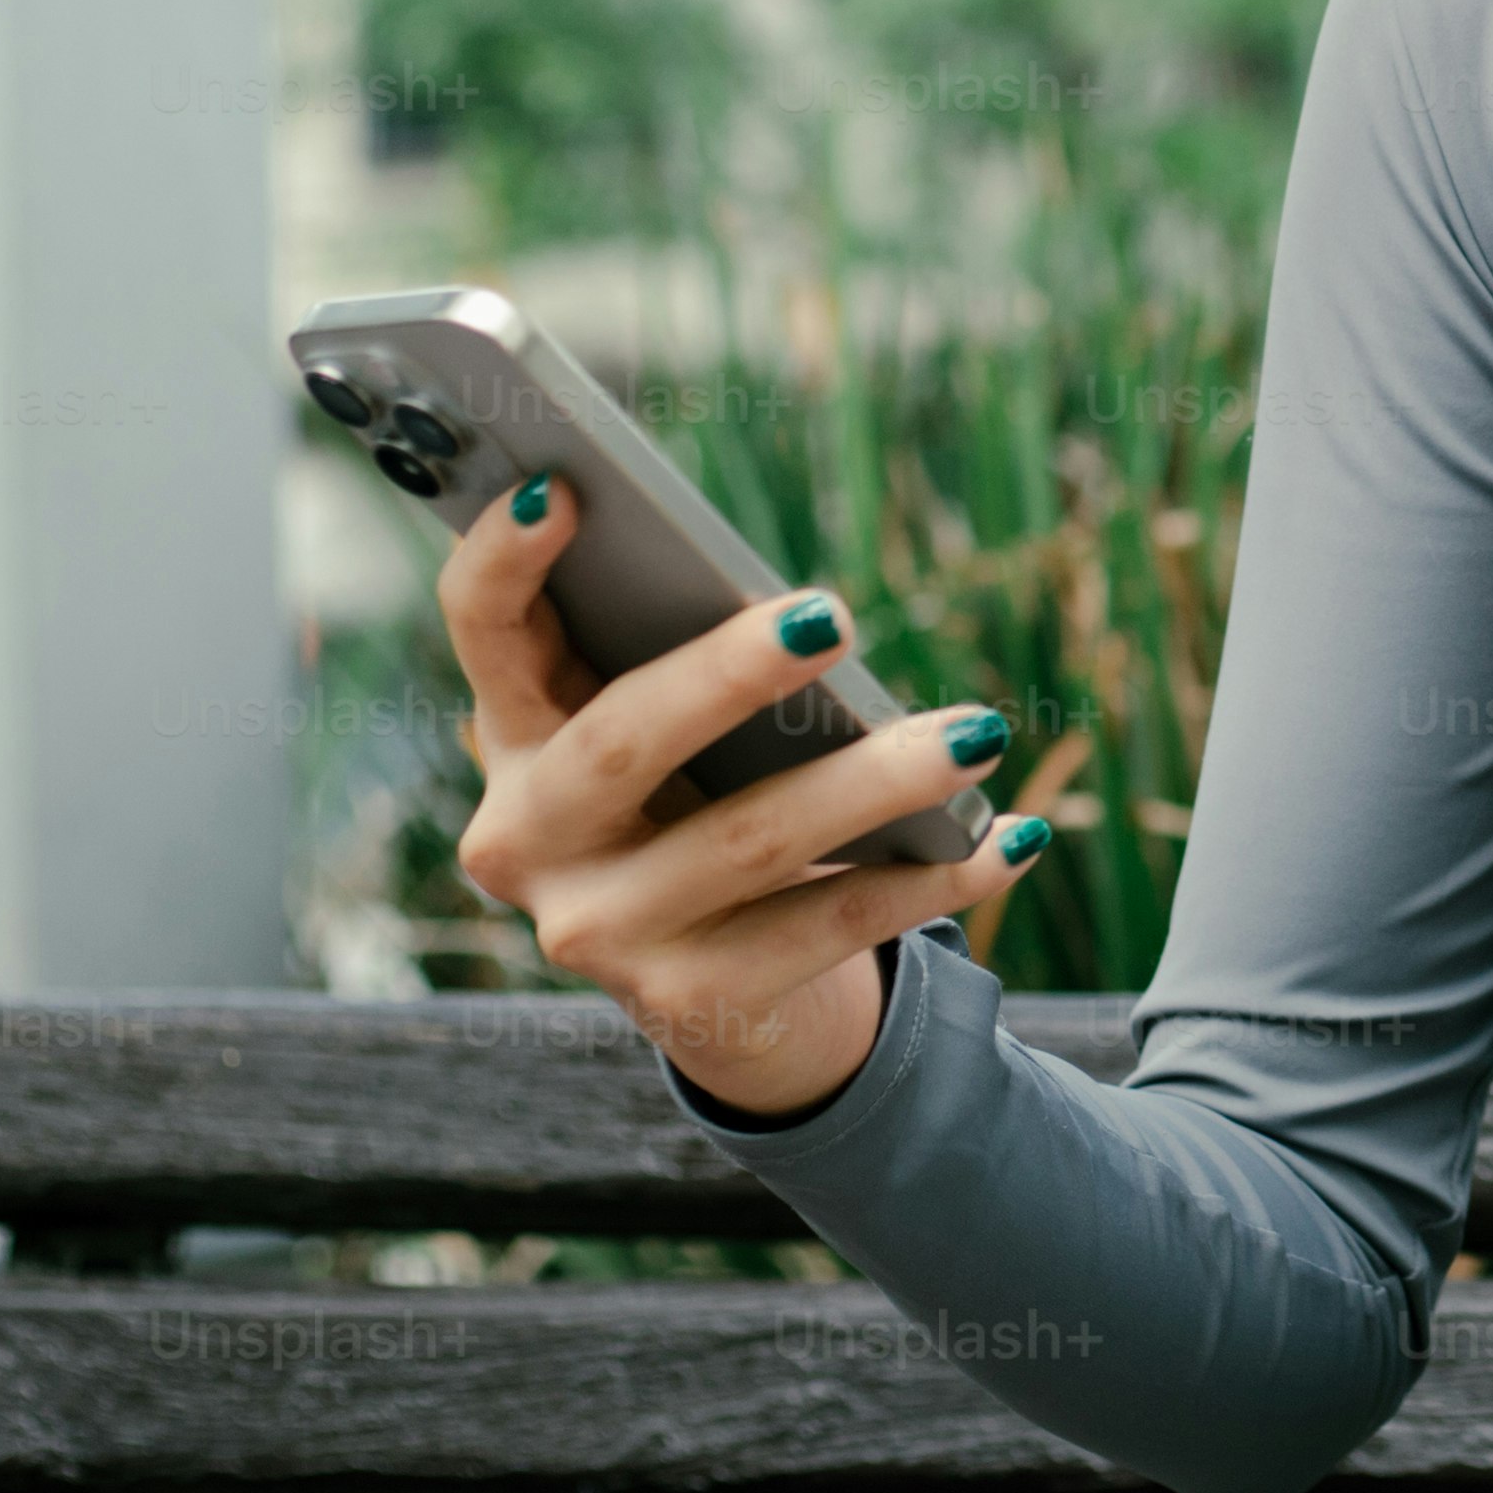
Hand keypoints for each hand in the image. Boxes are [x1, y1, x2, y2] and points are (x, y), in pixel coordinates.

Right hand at [439, 477, 1040, 1120]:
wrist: (731, 994)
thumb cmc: (710, 806)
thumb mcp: (680, 740)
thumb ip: (693, 668)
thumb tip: (809, 620)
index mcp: (516, 742)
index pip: (484, 634)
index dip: (502, 563)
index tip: (560, 488)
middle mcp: (529, 843)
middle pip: (622, 743)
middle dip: (728, 675)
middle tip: (835, 613)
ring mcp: (599, 935)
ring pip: (747, 842)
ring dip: (876, 781)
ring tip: (977, 733)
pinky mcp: (688, 1004)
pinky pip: (828, 926)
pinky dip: (929, 878)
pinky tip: (1008, 837)